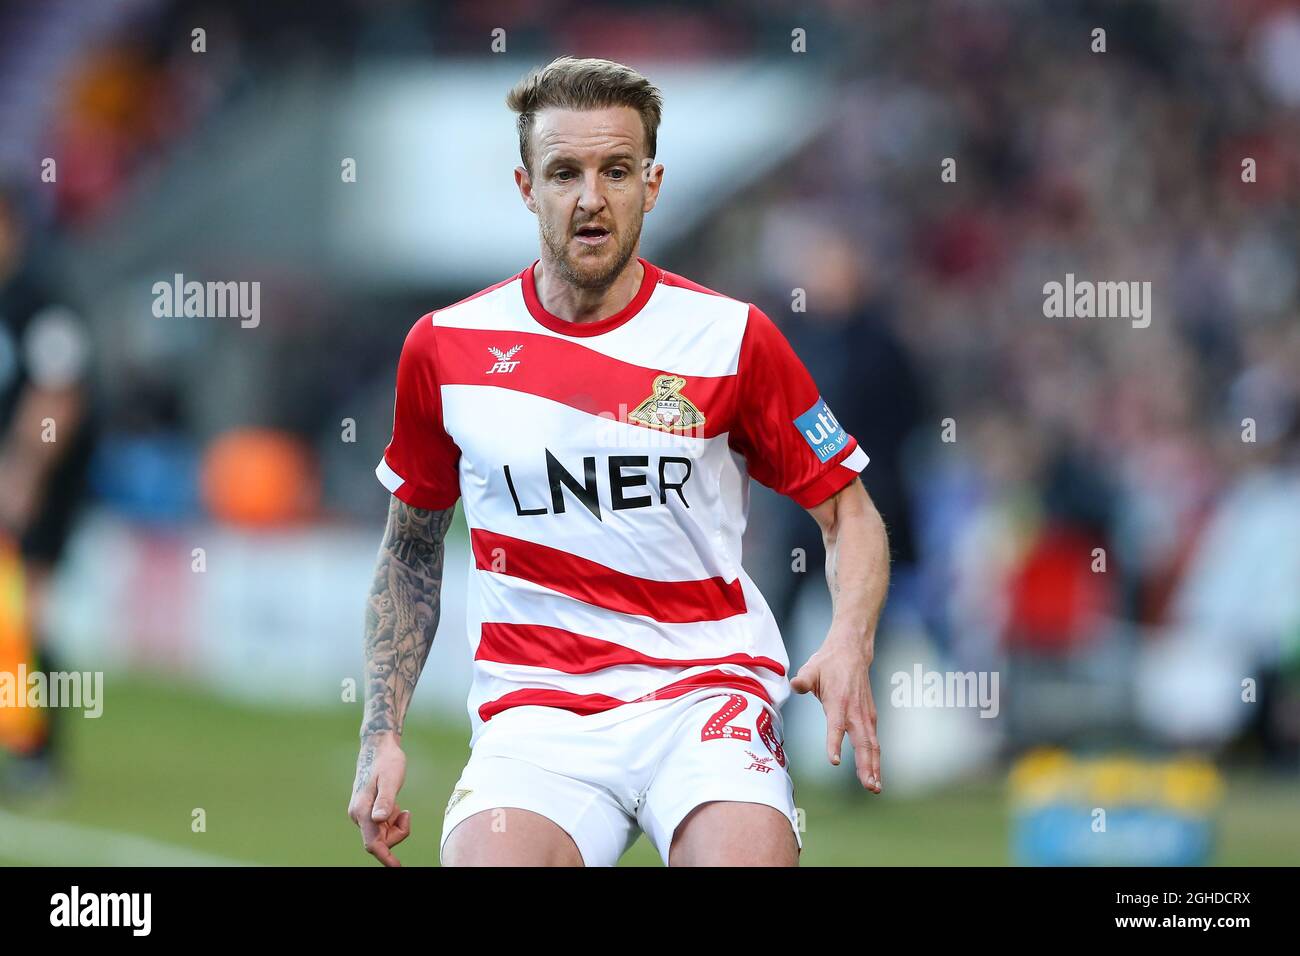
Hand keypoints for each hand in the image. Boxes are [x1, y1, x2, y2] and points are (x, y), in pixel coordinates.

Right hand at [348, 733, 411, 865]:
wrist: (379, 747)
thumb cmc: (387, 761)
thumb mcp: (390, 779)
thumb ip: (386, 800)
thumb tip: (380, 820)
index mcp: (362, 810)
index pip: (372, 843)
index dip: (385, 857)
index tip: (396, 867)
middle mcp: (358, 815)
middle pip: (382, 841)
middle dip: (398, 832)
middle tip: (406, 811)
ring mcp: (362, 815)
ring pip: (384, 834)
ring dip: (396, 825)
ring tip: (400, 806)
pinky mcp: (368, 813)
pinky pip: (385, 826)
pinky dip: (395, 820)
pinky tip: (396, 805)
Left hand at [791, 635, 881, 792]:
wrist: (852, 652)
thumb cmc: (828, 663)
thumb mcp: (810, 669)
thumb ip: (802, 681)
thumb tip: (793, 686)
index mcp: (838, 702)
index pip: (836, 726)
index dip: (835, 744)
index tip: (835, 761)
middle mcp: (855, 711)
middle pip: (863, 742)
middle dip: (866, 766)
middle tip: (869, 786)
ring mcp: (865, 715)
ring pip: (872, 745)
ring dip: (874, 766)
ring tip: (874, 787)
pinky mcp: (870, 716)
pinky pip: (874, 741)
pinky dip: (875, 758)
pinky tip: (874, 773)